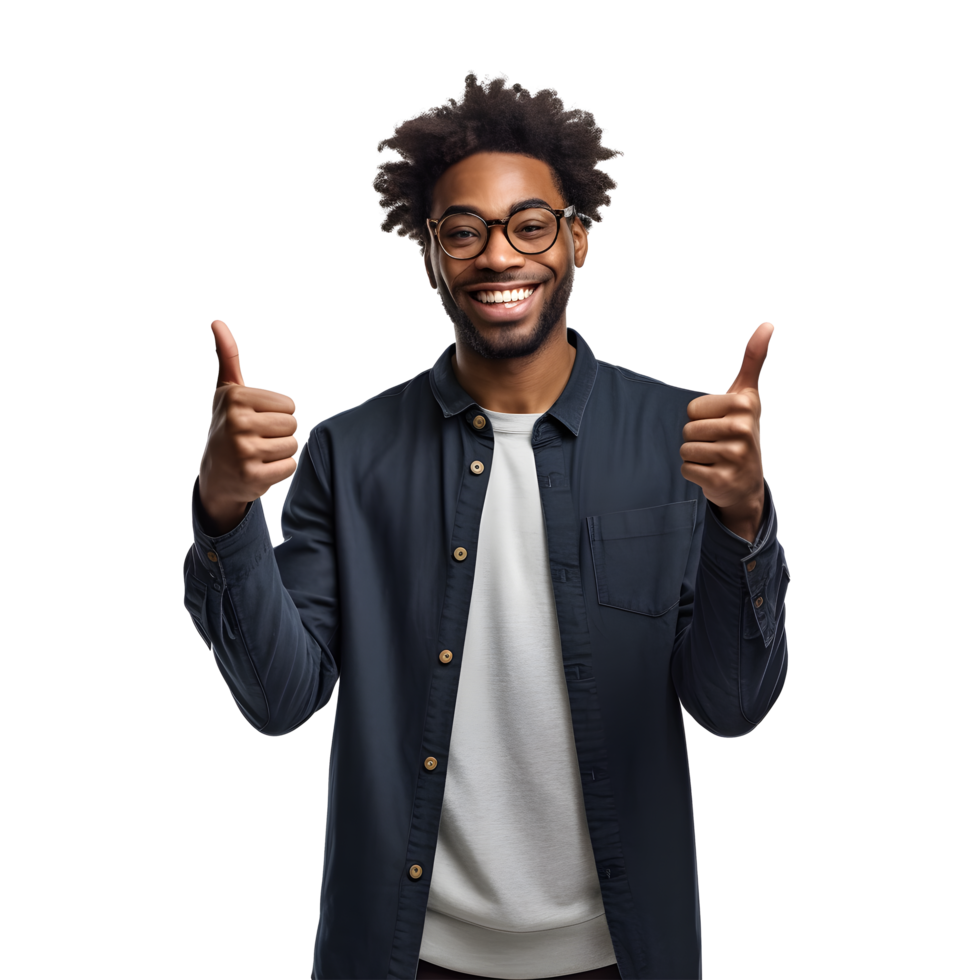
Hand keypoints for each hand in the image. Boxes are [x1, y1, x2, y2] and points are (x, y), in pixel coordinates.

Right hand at [197, 320, 299, 531]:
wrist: (216, 474)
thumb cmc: (228, 424)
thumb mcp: (227, 390)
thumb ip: (228, 356)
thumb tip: (217, 321)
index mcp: (236, 398)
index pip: (289, 404)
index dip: (278, 413)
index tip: (257, 419)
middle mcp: (237, 422)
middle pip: (293, 424)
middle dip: (281, 432)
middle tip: (259, 438)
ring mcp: (243, 451)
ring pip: (293, 445)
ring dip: (282, 451)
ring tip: (260, 452)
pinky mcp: (252, 476)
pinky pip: (289, 466)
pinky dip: (281, 469)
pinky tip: (262, 468)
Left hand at [680, 321, 774, 539]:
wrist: (748, 483)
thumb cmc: (742, 432)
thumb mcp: (747, 395)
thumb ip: (753, 359)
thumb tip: (767, 323)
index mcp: (745, 405)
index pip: (693, 408)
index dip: (702, 417)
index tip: (722, 424)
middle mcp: (743, 429)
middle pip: (688, 429)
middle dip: (698, 438)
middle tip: (718, 444)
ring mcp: (734, 456)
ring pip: (685, 449)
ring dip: (695, 456)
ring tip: (715, 458)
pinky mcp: (721, 480)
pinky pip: (687, 469)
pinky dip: (695, 474)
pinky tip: (713, 473)